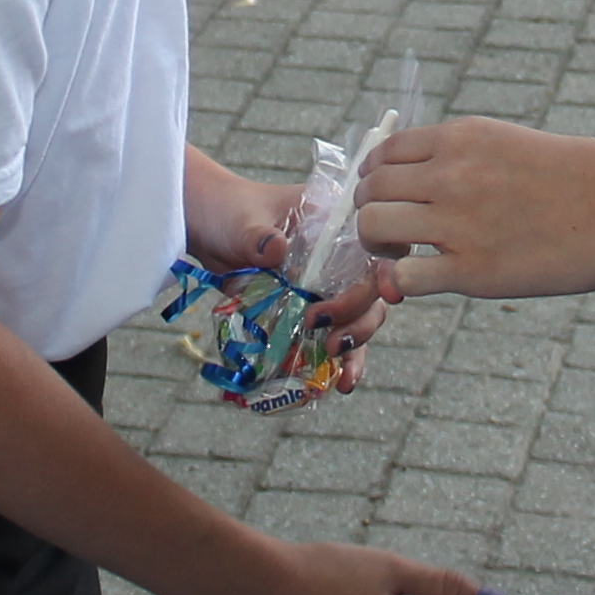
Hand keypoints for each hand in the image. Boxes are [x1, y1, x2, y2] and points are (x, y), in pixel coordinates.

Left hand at [188, 157, 384, 386]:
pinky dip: (337, 361)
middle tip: (331, 338)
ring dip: (356, 345)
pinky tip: (338, 382)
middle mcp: (339, 258)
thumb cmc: (230, 212)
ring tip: (339, 369)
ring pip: (360, 317)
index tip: (384, 293)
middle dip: (360, 319)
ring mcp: (326, 287)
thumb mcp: (242, 220)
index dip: (386, 271)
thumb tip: (275, 249)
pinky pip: (332, 335)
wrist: (207, 230)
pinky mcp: (309, 311)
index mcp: (334, 225)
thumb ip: (257, 235)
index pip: (375, 248)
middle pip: (371, 291)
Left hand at [357, 117, 594, 299]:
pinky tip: (420, 284)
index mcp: (463, 138)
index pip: (385, 152)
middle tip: (394, 232)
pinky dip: (398, 284)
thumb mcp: (513, 144)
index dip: (377, 178)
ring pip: (373, 227)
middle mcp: (452, 174)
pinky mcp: (473, 270)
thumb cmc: (585, 176)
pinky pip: (402, 278)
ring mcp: (459, 222)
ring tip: (403, 255)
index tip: (389, 196)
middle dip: (371, 211)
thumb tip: (428, 181)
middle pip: (371, 190)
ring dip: (378, 245)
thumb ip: (466, 159)